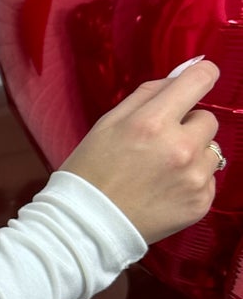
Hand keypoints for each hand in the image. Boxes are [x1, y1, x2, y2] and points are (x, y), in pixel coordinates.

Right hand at [58, 56, 222, 245]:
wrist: (87, 226)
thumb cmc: (92, 171)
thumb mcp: (108, 122)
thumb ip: (148, 93)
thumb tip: (185, 72)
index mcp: (153, 122)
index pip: (199, 81)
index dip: (201, 76)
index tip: (198, 80)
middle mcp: (180, 148)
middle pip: (207, 118)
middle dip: (188, 126)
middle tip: (159, 144)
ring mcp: (194, 178)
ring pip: (211, 150)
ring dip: (192, 155)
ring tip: (161, 171)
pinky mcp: (201, 203)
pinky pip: (209, 179)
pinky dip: (191, 181)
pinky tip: (165, 190)